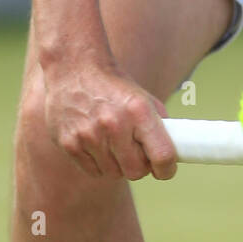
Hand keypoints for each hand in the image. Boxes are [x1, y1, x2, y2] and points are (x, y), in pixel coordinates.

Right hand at [42, 59, 178, 180]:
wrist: (75, 68)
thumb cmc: (114, 86)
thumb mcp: (143, 99)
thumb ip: (158, 126)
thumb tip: (172, 155)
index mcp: (138, 110)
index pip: (162, 155)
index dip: (167, 169)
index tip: (166, 170)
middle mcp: (114, 124)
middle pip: (136, 172)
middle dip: (140, 166)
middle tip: (137, 153)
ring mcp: (89, 135)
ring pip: (114, 173)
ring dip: (118, 164)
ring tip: (114, 143)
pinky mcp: (69, 143)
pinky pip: (93, 171)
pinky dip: (99, 163)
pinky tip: (97, 143)